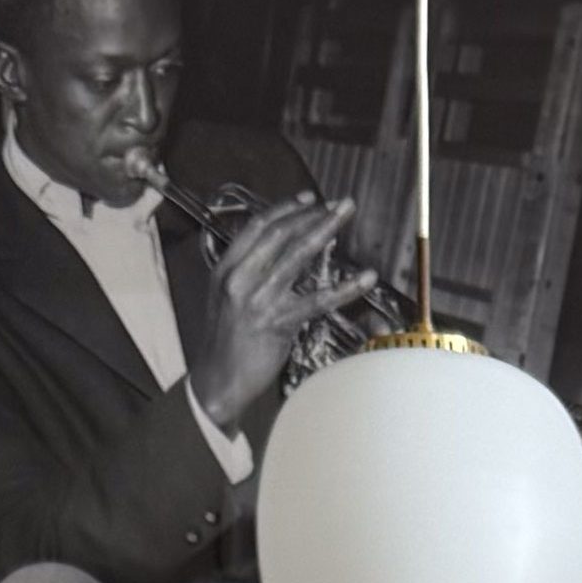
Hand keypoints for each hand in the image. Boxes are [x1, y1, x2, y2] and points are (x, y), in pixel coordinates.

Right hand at [192, 194, 379, 434]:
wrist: (217, 381)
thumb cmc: (227, 343)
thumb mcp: (227, 299)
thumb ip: (248, 274)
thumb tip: (278, 256)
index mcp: (227, 268)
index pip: (258, 227)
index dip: (287, 209)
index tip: (310, 200)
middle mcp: (240, 278)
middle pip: (280, 234)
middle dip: (313, 214)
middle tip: (339, 204)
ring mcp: (259, 299)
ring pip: (296, 255)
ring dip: (325, 231)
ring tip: (345, 218)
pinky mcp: (277, 323)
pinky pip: (316, 300)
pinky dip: (344, 288)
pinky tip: (364, 279)